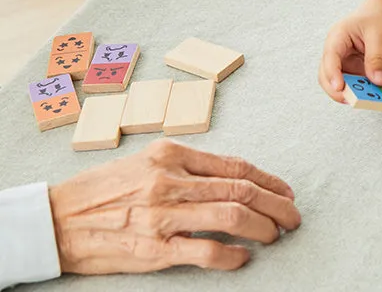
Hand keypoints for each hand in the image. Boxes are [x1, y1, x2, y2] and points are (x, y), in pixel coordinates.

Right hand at [49, 140, 300, 274]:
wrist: (56, 220)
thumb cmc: (104, 189)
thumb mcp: (147, 160)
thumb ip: (189, 166)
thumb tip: (234, 179)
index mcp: (172, 154)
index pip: (235, 167)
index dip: (269, 180)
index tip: (286, 191)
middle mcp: (170, 180)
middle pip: (241, 190)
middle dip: (276, 204)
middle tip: (293, 216)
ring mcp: (162, 216)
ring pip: (231, 217)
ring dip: (263, 227)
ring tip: (274, 236)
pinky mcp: (153, 249)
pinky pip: (205, 252)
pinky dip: (232, 256)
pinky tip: (243, 259)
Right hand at [319, 0, 381, 101]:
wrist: (381, 13)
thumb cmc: (376, 18)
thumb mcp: (380, 35)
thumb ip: (377, 58)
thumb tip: (378, 81)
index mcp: (337, 37)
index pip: (330, 57)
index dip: (332, 74)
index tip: (340, 88)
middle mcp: (335, 51)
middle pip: (326, 76)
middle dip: (338, 90)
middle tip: (355, 100)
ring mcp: (342, 62)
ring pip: (338, 84)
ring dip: (351, 92)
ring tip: (368, 98)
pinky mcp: (351, 70)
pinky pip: (353, 84)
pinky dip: (361, 90)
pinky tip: (373, 94)